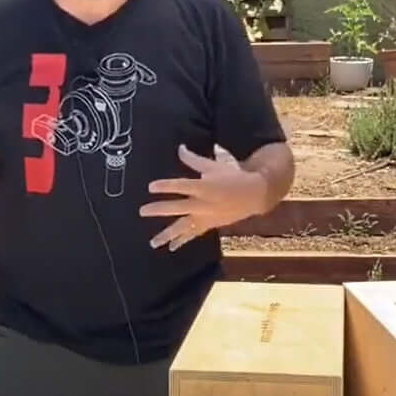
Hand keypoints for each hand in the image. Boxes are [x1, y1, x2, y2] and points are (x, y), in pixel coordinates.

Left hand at [140, 145, 266, 250]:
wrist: (254, 194)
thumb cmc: (232, 177)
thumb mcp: (213, 165)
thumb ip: (193, 160)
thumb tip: (179, 148)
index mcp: (203, 186)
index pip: (180, 186)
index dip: (165, 186)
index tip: (150, 187)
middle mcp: (202, 203)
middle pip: (177, 207)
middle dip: (159, 209)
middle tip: (142, 211)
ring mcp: (205, 217)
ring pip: (183, 227)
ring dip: (167, 235)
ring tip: (153, 243)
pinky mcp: (209, 225)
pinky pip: (193, 234)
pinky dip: (183, 241)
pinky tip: (171, 247)